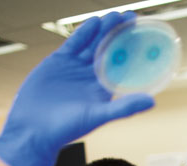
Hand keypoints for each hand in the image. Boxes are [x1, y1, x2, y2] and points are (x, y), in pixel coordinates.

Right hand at [0, 11, 154, 165]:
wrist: (34, 128)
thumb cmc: (67, 128)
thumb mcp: (99, 116)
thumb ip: (124, 107)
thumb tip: (151, 102)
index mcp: (105, 88)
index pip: (122, 65)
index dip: (132, 51)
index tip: (143, 38)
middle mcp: (92, 76)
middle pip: (109, 50)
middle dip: (119, 34)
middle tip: (132, 18)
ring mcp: (76, 67)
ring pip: (93, 44)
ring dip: (104, 30)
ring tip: (116, 16)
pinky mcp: (59, 61)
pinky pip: (74, 43)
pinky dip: (84, 33)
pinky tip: (94, 22)